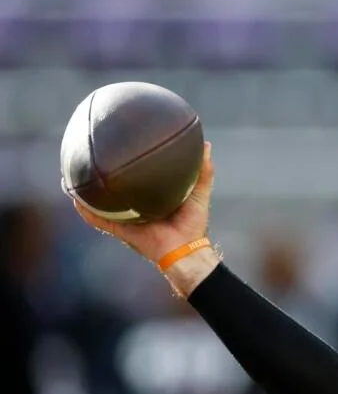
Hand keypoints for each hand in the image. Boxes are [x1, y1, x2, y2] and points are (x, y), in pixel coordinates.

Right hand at [71, 141, 214, 264]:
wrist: (186, 248)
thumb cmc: (193, 223)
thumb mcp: (199, 191)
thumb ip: (203, 171)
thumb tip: (206, 145)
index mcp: (151, 197)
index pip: (136, 179)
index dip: (127, 166)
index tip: (120, 147)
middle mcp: (135, 206)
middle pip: (114, 189)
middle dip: (103, 176)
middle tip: (92, 157)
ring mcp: (125, 217)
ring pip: (101, 202)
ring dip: (87, 191)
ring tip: (74, 175)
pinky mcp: (121, 228)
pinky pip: (98, 219)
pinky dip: (86, 210)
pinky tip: (75, 198)